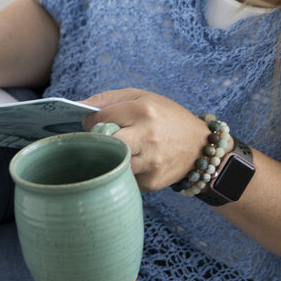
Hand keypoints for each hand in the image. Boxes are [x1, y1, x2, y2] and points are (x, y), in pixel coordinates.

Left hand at [81, 88, 211, 191]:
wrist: (200, 147)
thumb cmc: (168, 118)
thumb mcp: (143, 98)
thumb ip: (110, 99)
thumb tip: (80, 106)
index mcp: (144, 111)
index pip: (100, 118)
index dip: (92, 121)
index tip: (94, 123)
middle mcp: (147, 136)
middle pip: (103, 142)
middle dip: (97, 141)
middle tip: (101, 139)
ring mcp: (150, 162)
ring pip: (112, 163)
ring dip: (111, 157)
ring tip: (122, 150)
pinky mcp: (151, 182)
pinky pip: (126, 177)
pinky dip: (126, 171)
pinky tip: (137, 163)